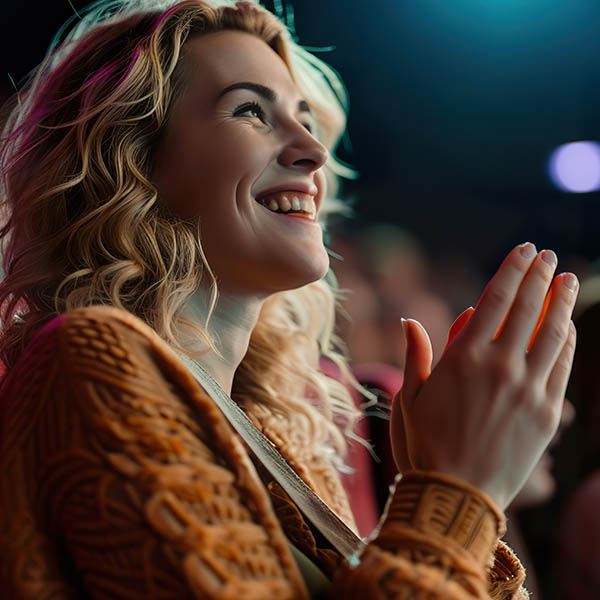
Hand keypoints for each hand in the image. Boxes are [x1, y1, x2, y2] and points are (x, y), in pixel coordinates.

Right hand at [391, 243, 577, 508]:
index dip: (512, 270)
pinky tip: (567, 326)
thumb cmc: (424, 444)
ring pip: (553, 334)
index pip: (496, 300)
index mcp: (463, 358)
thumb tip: (410, 322)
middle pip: (528, 309)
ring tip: (568, 279)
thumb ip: (416, 355)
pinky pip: (562, 366)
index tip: (524, 250)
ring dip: (562, 302)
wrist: (455, 496)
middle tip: (547, 256)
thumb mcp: (410, 396)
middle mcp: (500, 367)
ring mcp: (528, 390)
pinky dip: (567, 341)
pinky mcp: (546, 414)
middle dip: (540, 276)